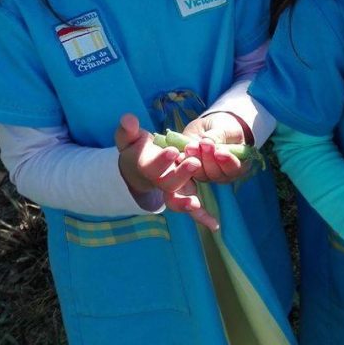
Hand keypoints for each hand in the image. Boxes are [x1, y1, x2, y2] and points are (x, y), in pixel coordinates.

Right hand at [115, 114, 219, 231]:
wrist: (138, 168)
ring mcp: (170, 190)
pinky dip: (202, 217)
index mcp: (145, 166)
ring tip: (195, 204)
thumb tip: (128, 118)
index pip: (151, 165)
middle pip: (168, 183)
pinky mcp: (182, 194)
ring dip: (186, 202)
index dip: (160, 160)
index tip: (171, 151)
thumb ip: (128, 130)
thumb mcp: (129, 137)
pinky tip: (215, 226)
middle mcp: (158, 181)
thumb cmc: (136, 149)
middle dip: (181, 174)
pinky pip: (191, 208)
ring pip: (177, 200)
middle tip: (194, 163)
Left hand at [180, 112, 252, 183]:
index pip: (235, 168)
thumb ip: (219, 135)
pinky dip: (183, 162)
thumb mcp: (226, 128)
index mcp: (238, 165)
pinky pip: (186, 170)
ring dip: (195, 159)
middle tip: (203, 143)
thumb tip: (208, 140)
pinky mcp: (192, 171)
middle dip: (208, 158)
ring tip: (191, 145)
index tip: (219, 152)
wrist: (210, 128)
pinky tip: (179, 154)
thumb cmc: (225, 128)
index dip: (227, 161)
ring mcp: (206, 175)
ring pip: (200, 173)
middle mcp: (223, 175)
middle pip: (216, 173)